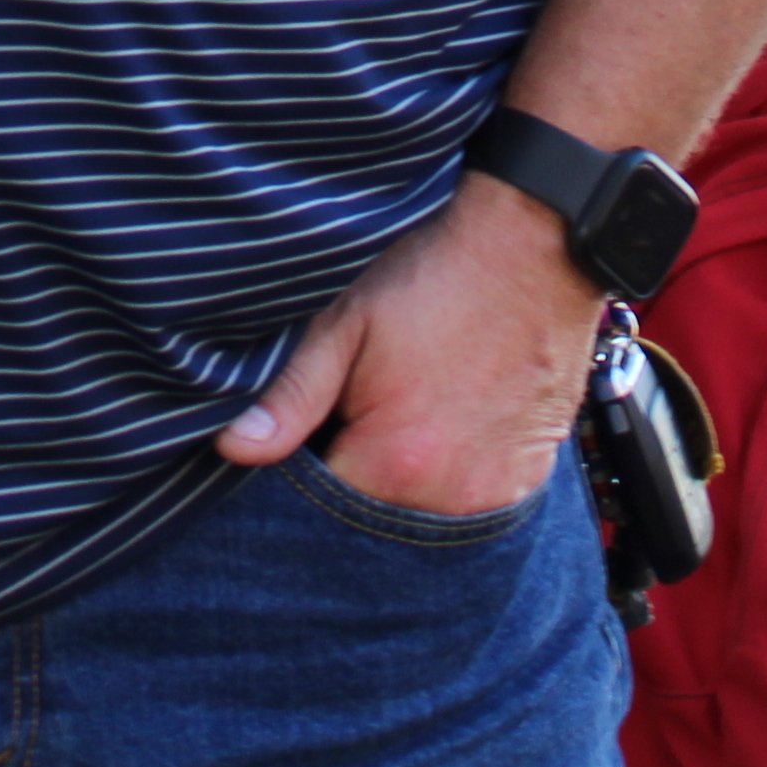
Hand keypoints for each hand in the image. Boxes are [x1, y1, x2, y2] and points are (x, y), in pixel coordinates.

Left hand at [211, 176, 600, 520]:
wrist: (532, 249)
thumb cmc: (434, 280)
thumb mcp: (347, 326)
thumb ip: (291, 397)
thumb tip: (234, 449)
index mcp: (391, 463)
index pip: (321, 503)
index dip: (311, 464)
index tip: (325, 424)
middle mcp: (445, 496)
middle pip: (372, 517)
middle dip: (358, 475)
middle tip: (373, 409)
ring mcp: (492, 495)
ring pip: (419, 514)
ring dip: (405, 481)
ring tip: (415, 413)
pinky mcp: (524, 483)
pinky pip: (469, 505)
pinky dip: (452, 478)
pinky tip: (454, 424)